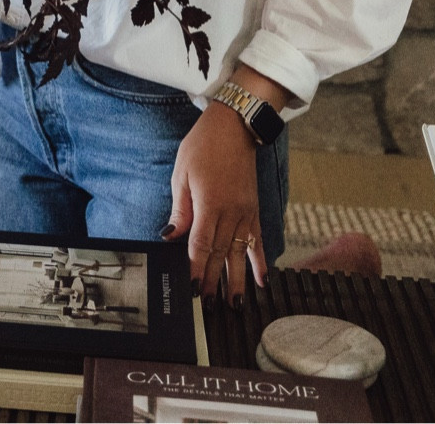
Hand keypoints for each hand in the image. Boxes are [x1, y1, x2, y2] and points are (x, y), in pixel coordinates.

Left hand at [165, 102, 265, 302]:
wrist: (235, 127)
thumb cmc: (203, 146)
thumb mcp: (182, 173)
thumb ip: (180, 208)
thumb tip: (171, 235)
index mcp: (210, 203)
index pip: (201, 244)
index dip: (195, 268)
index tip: (190, 288)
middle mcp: (231, 212)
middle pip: (220, 254)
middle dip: (212, 282)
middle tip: (207, 306)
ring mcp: (246, 213)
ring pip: (240, 253)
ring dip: (237, 280)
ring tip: (234, 305)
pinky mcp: (254, 210)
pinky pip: (258, 241)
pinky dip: (260, 262)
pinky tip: (262, 281)